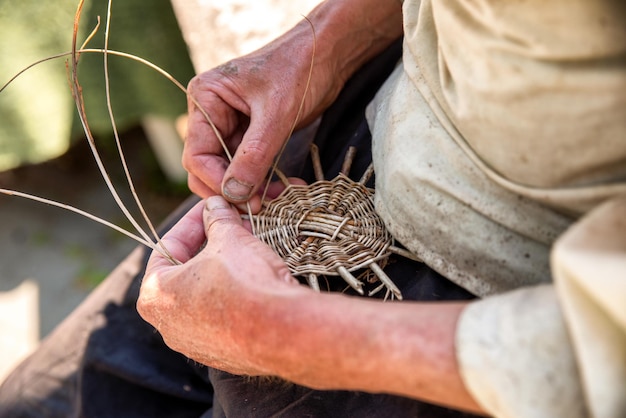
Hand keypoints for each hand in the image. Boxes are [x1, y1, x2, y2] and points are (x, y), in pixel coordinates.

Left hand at [137, 196, 309, 375]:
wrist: (282, 330)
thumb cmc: (246, 283)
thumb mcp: (230, 239)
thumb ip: (218, 220)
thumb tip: (216, 206)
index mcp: (155, 295)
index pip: (169, 246)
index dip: (194, 220)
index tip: (212, 207)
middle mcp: (168, 325)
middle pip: (186, 272)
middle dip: (211, 244)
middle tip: (232, 225)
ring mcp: (194, 344)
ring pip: (205, 296)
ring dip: (223, 270)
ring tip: (247, 248)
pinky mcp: (221, 355)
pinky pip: (223, 318)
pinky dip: (234, 297)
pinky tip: (254, 281)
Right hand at [182, 0, 402, 210]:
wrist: (328, 54)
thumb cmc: (300, 69)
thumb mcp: (276, 114)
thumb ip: (254, 155)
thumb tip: (234, 194)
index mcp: (206, 98)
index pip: (197, 154)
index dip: (217, 182)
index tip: (243, 201)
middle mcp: (212, 112)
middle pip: (208, 167)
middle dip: (232, 190)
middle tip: (260, 208)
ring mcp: (231, 124)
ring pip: (230, 171)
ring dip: (251, 189)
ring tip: (279, 198)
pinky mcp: (251, 134)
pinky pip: (248, 166)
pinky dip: (263, 181)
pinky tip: (283, 189)